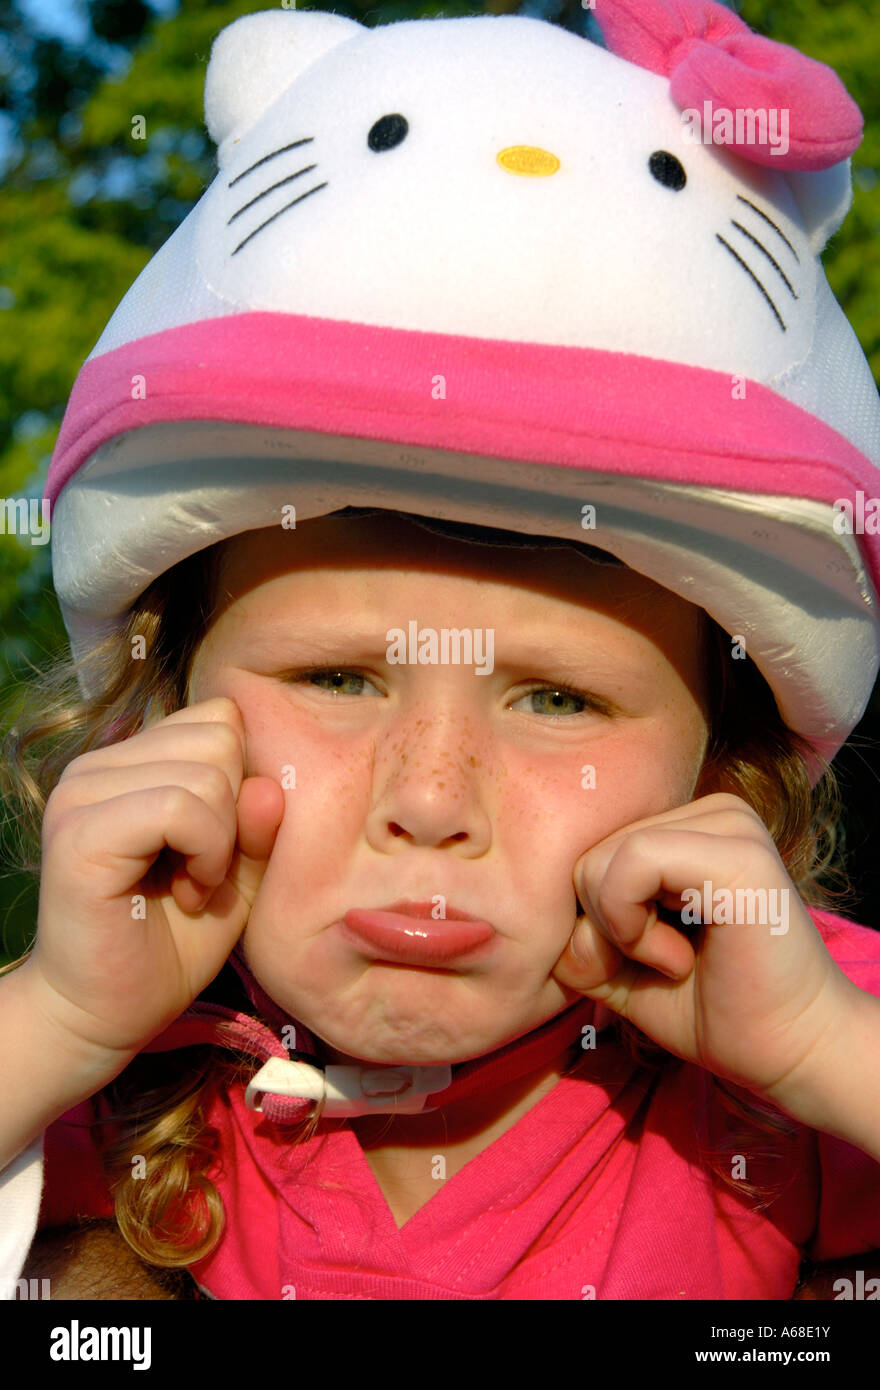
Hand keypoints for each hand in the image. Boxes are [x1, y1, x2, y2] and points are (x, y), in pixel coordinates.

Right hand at [30, 697, 284, 1061]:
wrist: (105, 1016)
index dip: (241, 782)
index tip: (221, 846)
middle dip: (234, 811)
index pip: (219, 718)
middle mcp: (98, 764)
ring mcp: (82, 792)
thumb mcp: (238, 874)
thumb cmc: (171, 945)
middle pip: (219, 737)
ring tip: (192, 887)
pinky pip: (178, 806)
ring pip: (206, 771)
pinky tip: (186, 894)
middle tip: (204, 873)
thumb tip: (269, 783)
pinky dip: (205, 854)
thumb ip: (259, 825)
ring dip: (221, 841)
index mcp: (130, 761)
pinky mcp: (80, 832)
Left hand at [552, 792, 852, 1111]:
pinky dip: (631, 926)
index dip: (591, 918)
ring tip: (677, 960)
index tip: (644, 959)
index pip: (588, 848)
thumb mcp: (616, 963)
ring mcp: (728, 824)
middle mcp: (711, 810)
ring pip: (600, 858)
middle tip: (664, 963)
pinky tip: (679, 958)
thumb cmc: (708, 1009)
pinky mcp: (735, 853)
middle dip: (602, 926)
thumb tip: (528, 908)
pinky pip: (629, 864)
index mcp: (687, 824)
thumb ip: (573, 926)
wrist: (787, 1056)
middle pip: (587, 852)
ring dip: (620, 931)